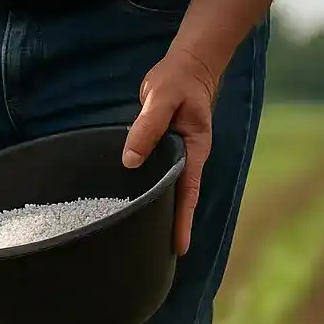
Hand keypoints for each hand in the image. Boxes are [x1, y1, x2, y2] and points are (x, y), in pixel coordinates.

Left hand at [122, 47, 218, 255]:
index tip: (180, 248)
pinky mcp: (161, 151)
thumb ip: (147, 126)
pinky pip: (154, 177)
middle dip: (170, 227)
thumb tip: (129, 160)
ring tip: (143, 242)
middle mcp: (186, 159)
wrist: (188, 65)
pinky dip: (147, 193)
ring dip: (157, 213)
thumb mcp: (161, 98)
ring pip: (165, 190)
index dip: (182, 221)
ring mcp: (174, 157)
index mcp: (193, 151)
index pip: (187, 193)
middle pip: (178, 199)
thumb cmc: (178, 80)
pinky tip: (133, 207)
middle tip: (156, 258)